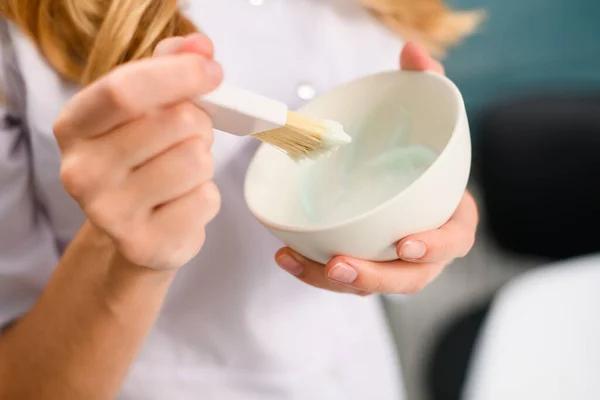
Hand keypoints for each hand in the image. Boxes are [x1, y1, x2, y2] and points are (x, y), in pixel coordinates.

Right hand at [55, 34, 221, 269]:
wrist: (132, 230)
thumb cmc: (141, 159)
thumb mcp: (144, 108)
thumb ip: (168, 68)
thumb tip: (201, 47)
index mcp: (74, 126)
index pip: (125, 90)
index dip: (178, 74)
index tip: (212, 70)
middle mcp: (82, 171)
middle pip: (173, 123)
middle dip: (199, 123)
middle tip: (189, 136)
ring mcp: (109, 213)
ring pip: (196, 161)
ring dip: (204, 161)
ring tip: (183, 171)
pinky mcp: (144, 243)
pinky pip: (206, 200)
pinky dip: (206, 197)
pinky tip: (182, 203)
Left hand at [275, 42, 478, 294]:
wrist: (405, 172)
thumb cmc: (421, 151)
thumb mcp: (428, 115)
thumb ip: (426, 84)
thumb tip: (411, 53)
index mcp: (450, 217)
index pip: (454, 239)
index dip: (435, 247)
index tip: (405, 244)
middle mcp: (425, 247)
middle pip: (409, 277)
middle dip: (376, 277)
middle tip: (340, 265)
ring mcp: (394, 261)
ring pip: (372, 283)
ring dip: (338, 281)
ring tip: (302, 262)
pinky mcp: (366, 261)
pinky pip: (344, 276)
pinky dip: (315, 271)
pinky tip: (287, 257)